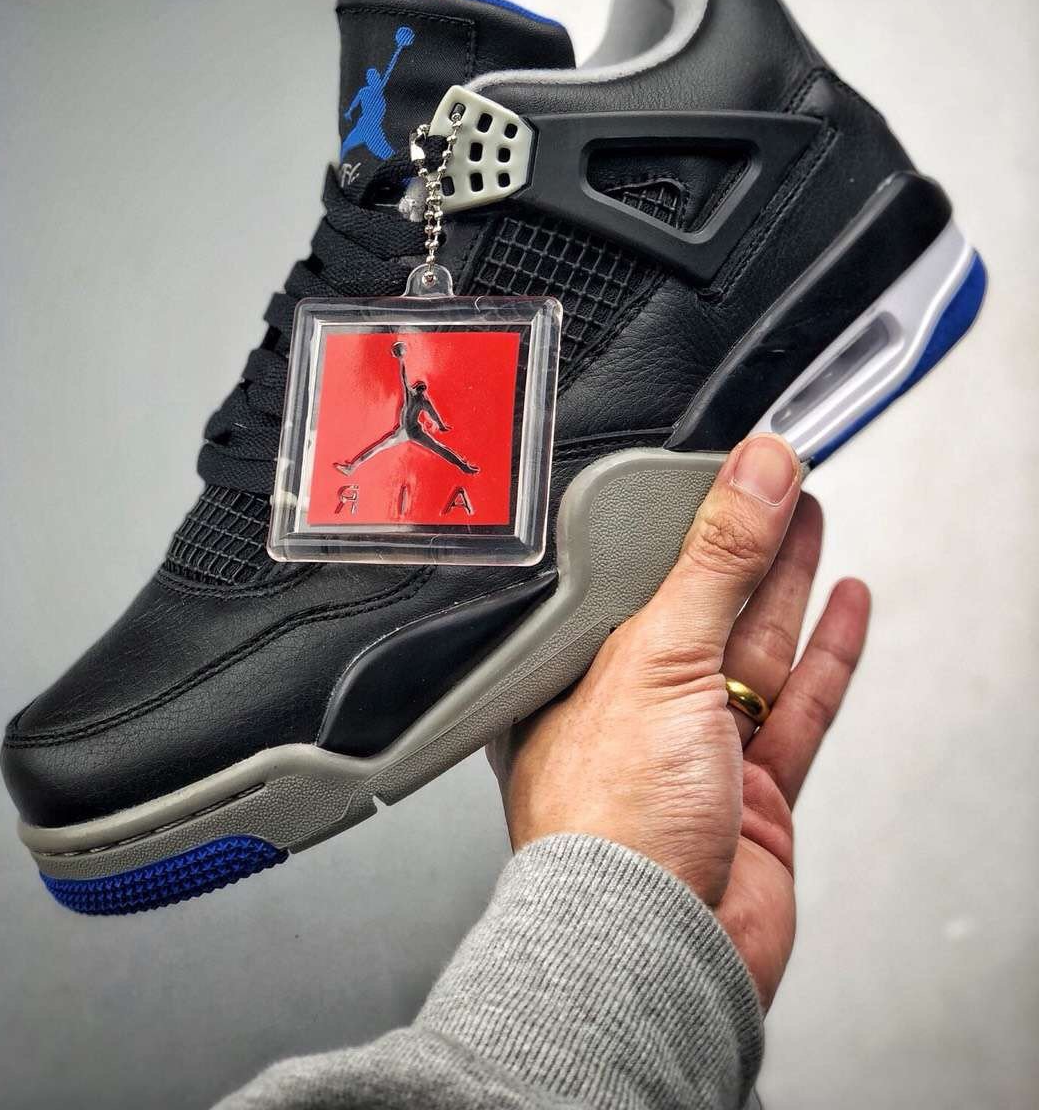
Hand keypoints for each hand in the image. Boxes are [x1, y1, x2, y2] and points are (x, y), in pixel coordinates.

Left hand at [489, 434, 869, 1008]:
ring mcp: (698, 750)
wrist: (651, 951)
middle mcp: (635, 707)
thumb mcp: (658, 657)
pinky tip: (842, 609)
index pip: (638, 574)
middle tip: (780, 475)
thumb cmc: (608, 827)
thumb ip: (716, 560)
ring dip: (788, 582)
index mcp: (578, 673)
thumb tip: (755, 471)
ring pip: (755, 647)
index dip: (687, 518)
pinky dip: (825, 655)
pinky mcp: (752, 791)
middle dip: (746, 539)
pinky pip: (796, 707)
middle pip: (705, 601)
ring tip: (809, 516)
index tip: (727, 469)